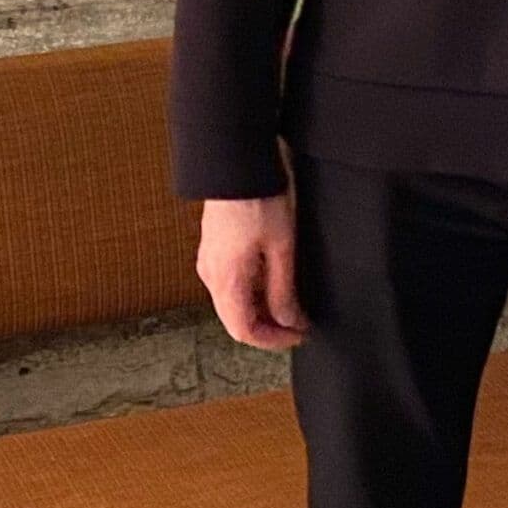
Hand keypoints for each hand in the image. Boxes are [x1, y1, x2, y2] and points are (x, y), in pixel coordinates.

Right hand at [195, 169, 312, 349]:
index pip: (244, 331)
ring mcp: (209, 263)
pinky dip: (251, 294)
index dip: (273, 340)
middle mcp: (210, 276)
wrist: (236, 166)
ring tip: (291, 303)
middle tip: (298, 323)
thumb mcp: (281, 248)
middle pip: (236, 321)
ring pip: (233, 305)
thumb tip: (288, 320)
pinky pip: (230, 286)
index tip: (298, 335)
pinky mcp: (214, 252)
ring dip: (261, 311)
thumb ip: (282, 289)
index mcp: (226, 279)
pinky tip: (272, 284)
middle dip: (269, 328)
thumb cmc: (258, 200)